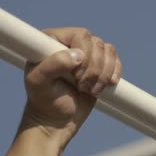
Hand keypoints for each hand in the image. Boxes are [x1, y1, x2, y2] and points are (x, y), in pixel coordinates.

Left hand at [21, 27, 121, 147]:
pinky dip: (114, 74)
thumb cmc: (44, 101)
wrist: (57, 120)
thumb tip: (77, 55)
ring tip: (90, 90)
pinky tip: (106, 86)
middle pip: (97, 44)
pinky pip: (115, 60)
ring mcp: (86, 53)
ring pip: (108, 51)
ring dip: (103, 74)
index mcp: (52, 41)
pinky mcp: (99, 65)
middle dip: (94, 69)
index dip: (85, 53)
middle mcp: (70, 43)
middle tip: (82, 87)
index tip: (76, 76)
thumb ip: (53, 65)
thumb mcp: (39, 83)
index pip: (81, 35)